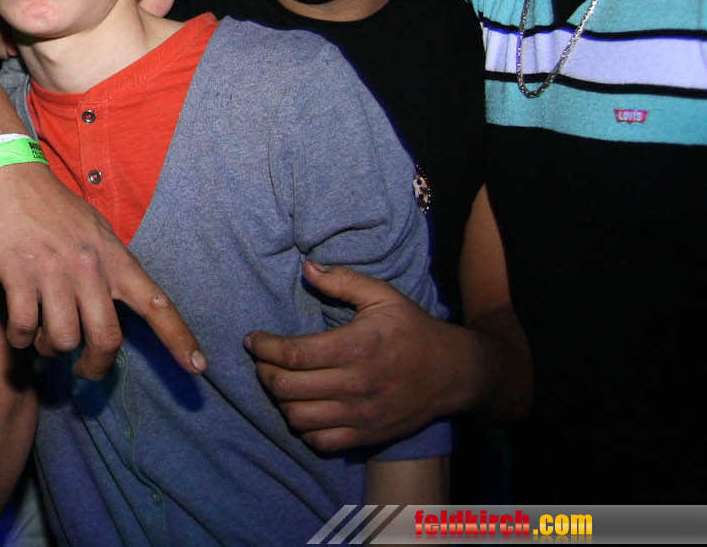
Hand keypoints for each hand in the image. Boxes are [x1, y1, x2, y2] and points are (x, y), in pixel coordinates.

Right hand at [0, 162, 203, 379]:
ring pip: (64, 339)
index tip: (197, 367)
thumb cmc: (51, 206)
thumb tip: (113, 305)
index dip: (179, 338)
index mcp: (114, 257)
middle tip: (84, 370)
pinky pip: (24, 327)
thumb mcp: (94, 231)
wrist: (8, 174)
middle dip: (96, 366)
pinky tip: (19, 333)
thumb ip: (107, 267)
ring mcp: (54, 271)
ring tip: (43, 340)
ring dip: (51, 349)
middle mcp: (90, 267)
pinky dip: (20, 339)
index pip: (156, 303)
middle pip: (106, 339)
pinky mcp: (19, 273)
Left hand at [244, 261, 478, 451]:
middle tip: (262, 361)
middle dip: (264, 372)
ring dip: (280, 400)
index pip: (292, 354)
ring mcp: (359, 416)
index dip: (263, 348)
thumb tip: (307, 266)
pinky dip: (302, 427)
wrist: (453, 373)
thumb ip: (342, 281)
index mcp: (354, 348)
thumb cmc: (413, 330)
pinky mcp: (366, 436)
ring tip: (280, 383)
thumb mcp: (383, 296)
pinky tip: (302, 408)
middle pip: (287, 387)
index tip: (253, 340)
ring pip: (297, 417)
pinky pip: (319, 441)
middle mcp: (354, 385)